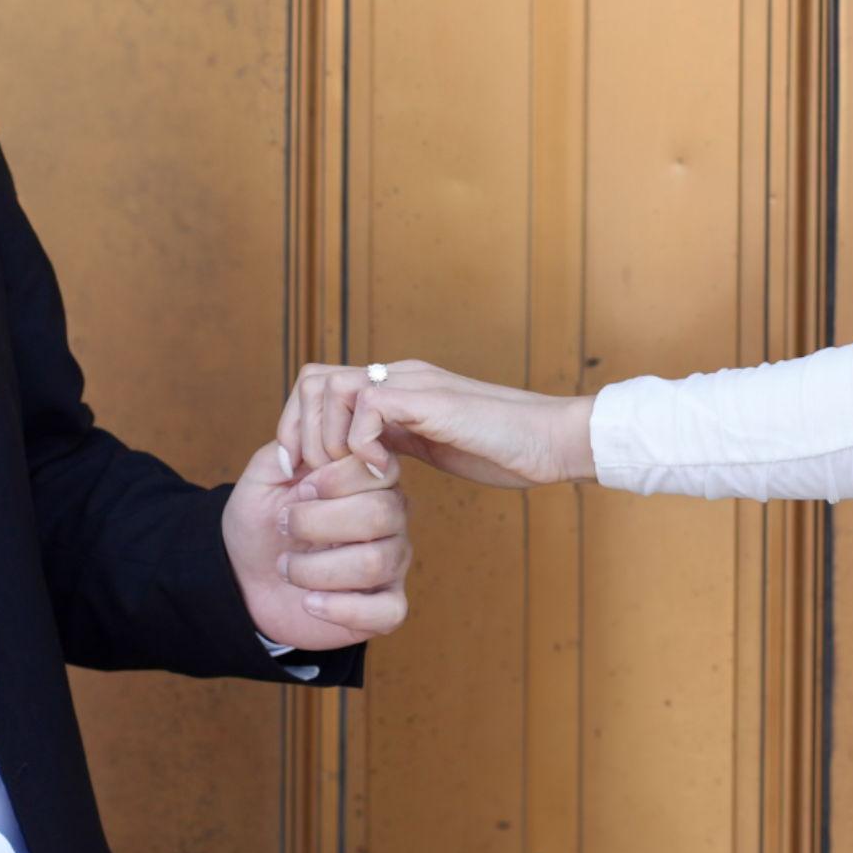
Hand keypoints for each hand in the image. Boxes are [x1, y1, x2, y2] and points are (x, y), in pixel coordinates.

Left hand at [222, 445, 411, 652]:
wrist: (247, 577)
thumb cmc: (263, 524)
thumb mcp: (263, 479)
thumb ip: (286, 451)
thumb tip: (313, 447)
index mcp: (368, 480)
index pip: (379, 469)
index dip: (335, 480)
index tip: (298, 490)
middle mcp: (391, 518)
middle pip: (383, 514)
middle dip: (319, 522)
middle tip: (284, 527)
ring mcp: (392, 562)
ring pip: (377, 562)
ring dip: (316, 568)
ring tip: (286, 568)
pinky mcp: (385, 606)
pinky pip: (388, 610)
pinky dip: (342, 608)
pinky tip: (310, 602)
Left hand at [274, 359, 593, 491]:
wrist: (553, 440)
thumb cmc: (504, 449)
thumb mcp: (435, 445)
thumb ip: (399, 442)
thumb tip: (359, 463)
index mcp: (395, 387)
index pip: (321, 387)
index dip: (299, 427)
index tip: (300, 474)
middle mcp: (397, 376)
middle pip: (313, 379)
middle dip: (299, 432)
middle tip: (312, 477)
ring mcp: (413, 383)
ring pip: (331, 386)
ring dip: (327, 438)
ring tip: (345, 475)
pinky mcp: (429, 398)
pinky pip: (369, 405)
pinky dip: (362, 442)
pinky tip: (382, 472)